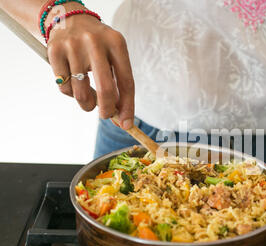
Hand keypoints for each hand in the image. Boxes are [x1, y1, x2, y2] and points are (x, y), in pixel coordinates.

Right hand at [46, 4, 134, 128]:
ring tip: (89, 98)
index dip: (127, 107)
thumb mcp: (114, 56)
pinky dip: (71, 93)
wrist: (69, 19)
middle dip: (107, 110)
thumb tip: (121, 118)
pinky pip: (65, 87)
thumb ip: (118, 84)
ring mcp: (73, 45)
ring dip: (87, 104)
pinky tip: (74, 82)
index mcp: (116, 43)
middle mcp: (95, 42)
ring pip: (81, 93)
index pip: (127, 82)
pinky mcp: (54, 50)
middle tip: (106, 116)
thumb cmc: (98, 46)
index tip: (126, 124)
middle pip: (105, 90)